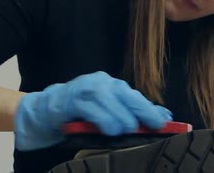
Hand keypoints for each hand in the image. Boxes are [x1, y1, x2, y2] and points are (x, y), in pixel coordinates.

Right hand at [13, 71, 171, 150]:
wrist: (49, 108)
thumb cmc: (82, 110)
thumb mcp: (108, 109)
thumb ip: (131, 112)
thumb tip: (163, 117)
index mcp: (113, 85)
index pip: (137, 97)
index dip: (151, 110)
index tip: (164, 122)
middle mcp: (102, 83)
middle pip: (128, 96)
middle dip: (141, 114)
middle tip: (147, 128)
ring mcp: (87, 89)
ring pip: (111, 102)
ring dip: (121, 119)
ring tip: (124, 130)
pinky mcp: (73, 100)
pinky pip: (93, 110)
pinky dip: (104, 120)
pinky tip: (109, 129)